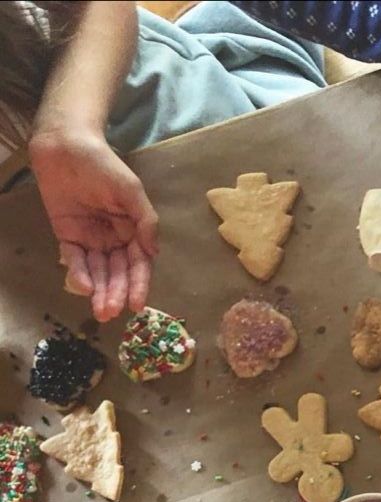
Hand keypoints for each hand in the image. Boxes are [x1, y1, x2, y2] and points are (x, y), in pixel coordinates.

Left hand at [27, 126, 157, 321]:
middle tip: (112, 314)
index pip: (138, 263)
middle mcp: (113, 238)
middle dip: (116, 294)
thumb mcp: (131, 191)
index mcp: (133, 229)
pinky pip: (74, 259)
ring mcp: (90, 239)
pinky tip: (84, 287)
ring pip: (98, 272)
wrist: (66, 147)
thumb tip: (154, 252)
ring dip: (100, 292)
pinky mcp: (67, 236)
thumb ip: (145, 221)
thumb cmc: (103, 165)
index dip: (139, 284)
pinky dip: (79, 273)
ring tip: (101, 312)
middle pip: (118, 272)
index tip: (137, 305)